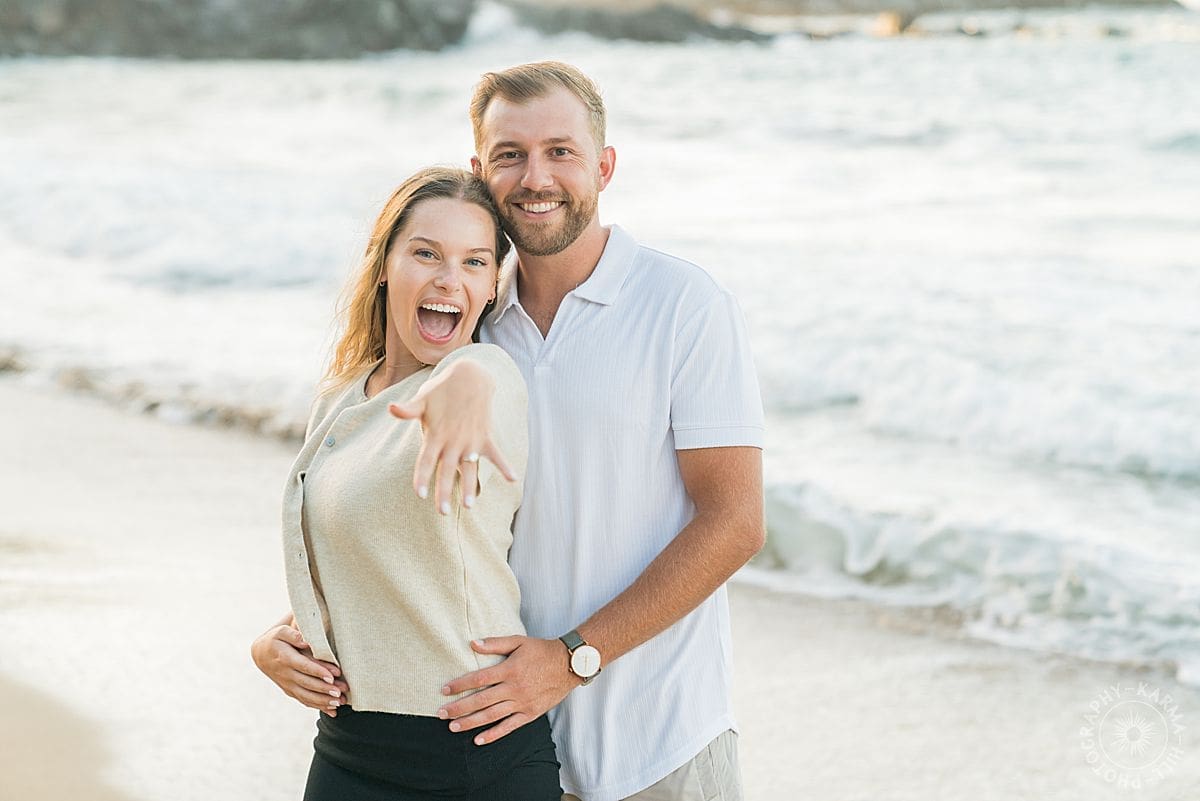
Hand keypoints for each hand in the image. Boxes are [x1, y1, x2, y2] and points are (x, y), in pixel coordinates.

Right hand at [250, 614, 348, 715]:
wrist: (261, 654)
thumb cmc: (276, 640)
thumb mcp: (281, 632)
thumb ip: (293, 635)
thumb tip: (305, 641)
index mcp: (285, 658)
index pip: (303, 666)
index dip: (318, 671)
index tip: (333, 676)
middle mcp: (286, 674)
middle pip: (307, 683)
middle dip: (324, 689)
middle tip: (341, 691)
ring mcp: (288, 685)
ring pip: (306, 696)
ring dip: (323, 701)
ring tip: (340, 702)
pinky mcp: (291, 691)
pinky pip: (305, 700)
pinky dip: (318, 706)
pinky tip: (333, 711)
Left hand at [389, 359, 514, 513]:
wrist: (470, 375)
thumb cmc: (442, 390)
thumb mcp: (422, 399)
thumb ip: (408, 410)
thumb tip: (391, 408)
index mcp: (435, 434)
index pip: (425, 461)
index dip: (422, 478)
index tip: (420, 495)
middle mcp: (453, 440)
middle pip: (446, 471)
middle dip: (444, 491)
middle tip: (442, 512)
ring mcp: (470, 439)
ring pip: (469, 468)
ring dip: (470, 487)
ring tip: (469, 506)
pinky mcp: (484, 436)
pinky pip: (495, 454)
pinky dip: (504, 466)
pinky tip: (513, 480)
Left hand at [436, 636, 579, 745]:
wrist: (569, 664)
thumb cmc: (542, 650)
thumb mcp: (519, 641)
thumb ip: (495, 643)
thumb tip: (472, 643)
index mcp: (509, 669)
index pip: (478, 678)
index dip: (460, 685)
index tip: (444, 690)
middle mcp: (514, 688)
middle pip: (481, 700)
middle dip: (459, 708)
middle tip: (441, 714)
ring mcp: (522, 702)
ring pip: (492, 715)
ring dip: (471, 722)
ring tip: (453, 727)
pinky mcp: (530, 713)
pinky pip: (509, 727)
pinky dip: (494, 734)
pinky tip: (478, 740)